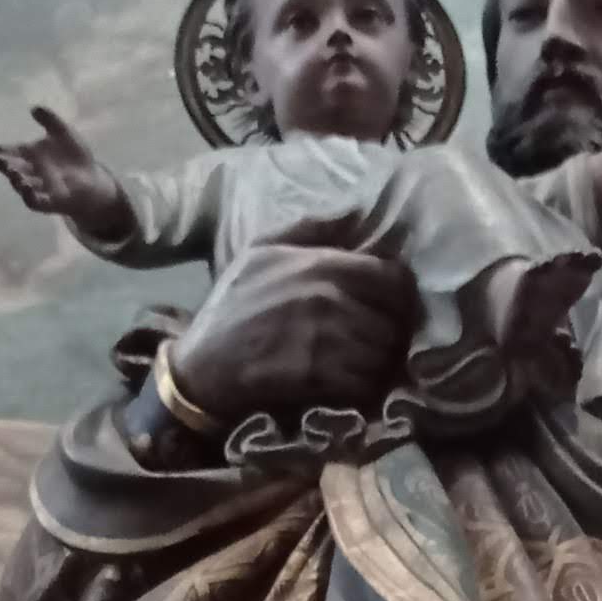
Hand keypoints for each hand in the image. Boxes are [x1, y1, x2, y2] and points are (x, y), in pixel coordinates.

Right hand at [0, 104, 127, 242]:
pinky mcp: (48, 202)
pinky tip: (27, 188)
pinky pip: (34, 202)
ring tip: (13, 173)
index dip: (5, 150)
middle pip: (14, 169)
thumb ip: (51, 121)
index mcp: (32, 155)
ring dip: (15, 180)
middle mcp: (31, 172)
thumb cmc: (74, 156)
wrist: (93, 180)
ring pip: (21, 186)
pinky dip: (29, 196)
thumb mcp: (65, 134)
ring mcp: (38, 188)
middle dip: (5, 166)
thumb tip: (34, 107)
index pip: (15, 152)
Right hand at [170, 220, 419, 425]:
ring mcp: (323, 338)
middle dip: (391, 335)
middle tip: (379, 344)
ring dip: (380, 364)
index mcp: (320, 264)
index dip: (399, 297)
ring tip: (365, 366)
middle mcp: (327, 297)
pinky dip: (365, 388)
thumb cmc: (232, 307)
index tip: (389, 310)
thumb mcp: (260, 251)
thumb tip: (353, 212)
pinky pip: (366, 382)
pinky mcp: (317, 375)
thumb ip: (309, 228)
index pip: (393, 278)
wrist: (202, 367)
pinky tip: (351, 386)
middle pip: (393, 320)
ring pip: (383, 354)